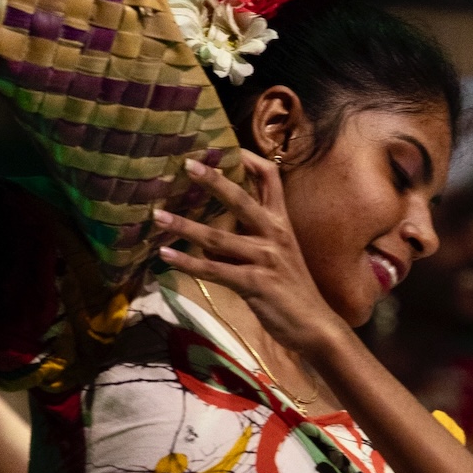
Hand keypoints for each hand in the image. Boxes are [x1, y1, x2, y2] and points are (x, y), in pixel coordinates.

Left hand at [155, 152, 346, 356]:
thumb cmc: (293, 291)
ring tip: (157, 216)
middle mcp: (275, 234)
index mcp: (282, 223)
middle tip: (188, 165)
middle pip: (241, 198)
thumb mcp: (279, 255)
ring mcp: (265, 258)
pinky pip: (215, 270)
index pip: (271, 178)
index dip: (249, 160)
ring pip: (219, 237)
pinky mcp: (255, 283)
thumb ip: (252, 238)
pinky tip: (166, 257)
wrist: (315, 326)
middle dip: (214, 180)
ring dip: (185, 226)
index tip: (225, 147)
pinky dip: (188, 264)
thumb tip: (213, 232)